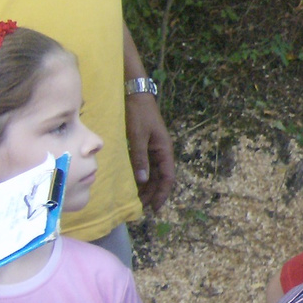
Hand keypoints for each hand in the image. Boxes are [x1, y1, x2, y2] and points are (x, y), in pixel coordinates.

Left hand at [125, 93, 175, 213]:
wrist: (134, 94)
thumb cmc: (138, 114)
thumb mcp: (137, 136)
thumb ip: (140, 158)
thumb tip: (143, 181)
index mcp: (164, 150)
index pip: (168, 177)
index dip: (162, 193)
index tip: (155, 208)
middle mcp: (162, 151)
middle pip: (161, 178)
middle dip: (154, 193)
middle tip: (142, 208)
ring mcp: (154, 148)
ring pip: (154, 173)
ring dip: (148, 187)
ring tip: (138, 200)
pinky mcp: (146, 145)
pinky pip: (147, 166)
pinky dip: (142, 177)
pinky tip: (135, 184)